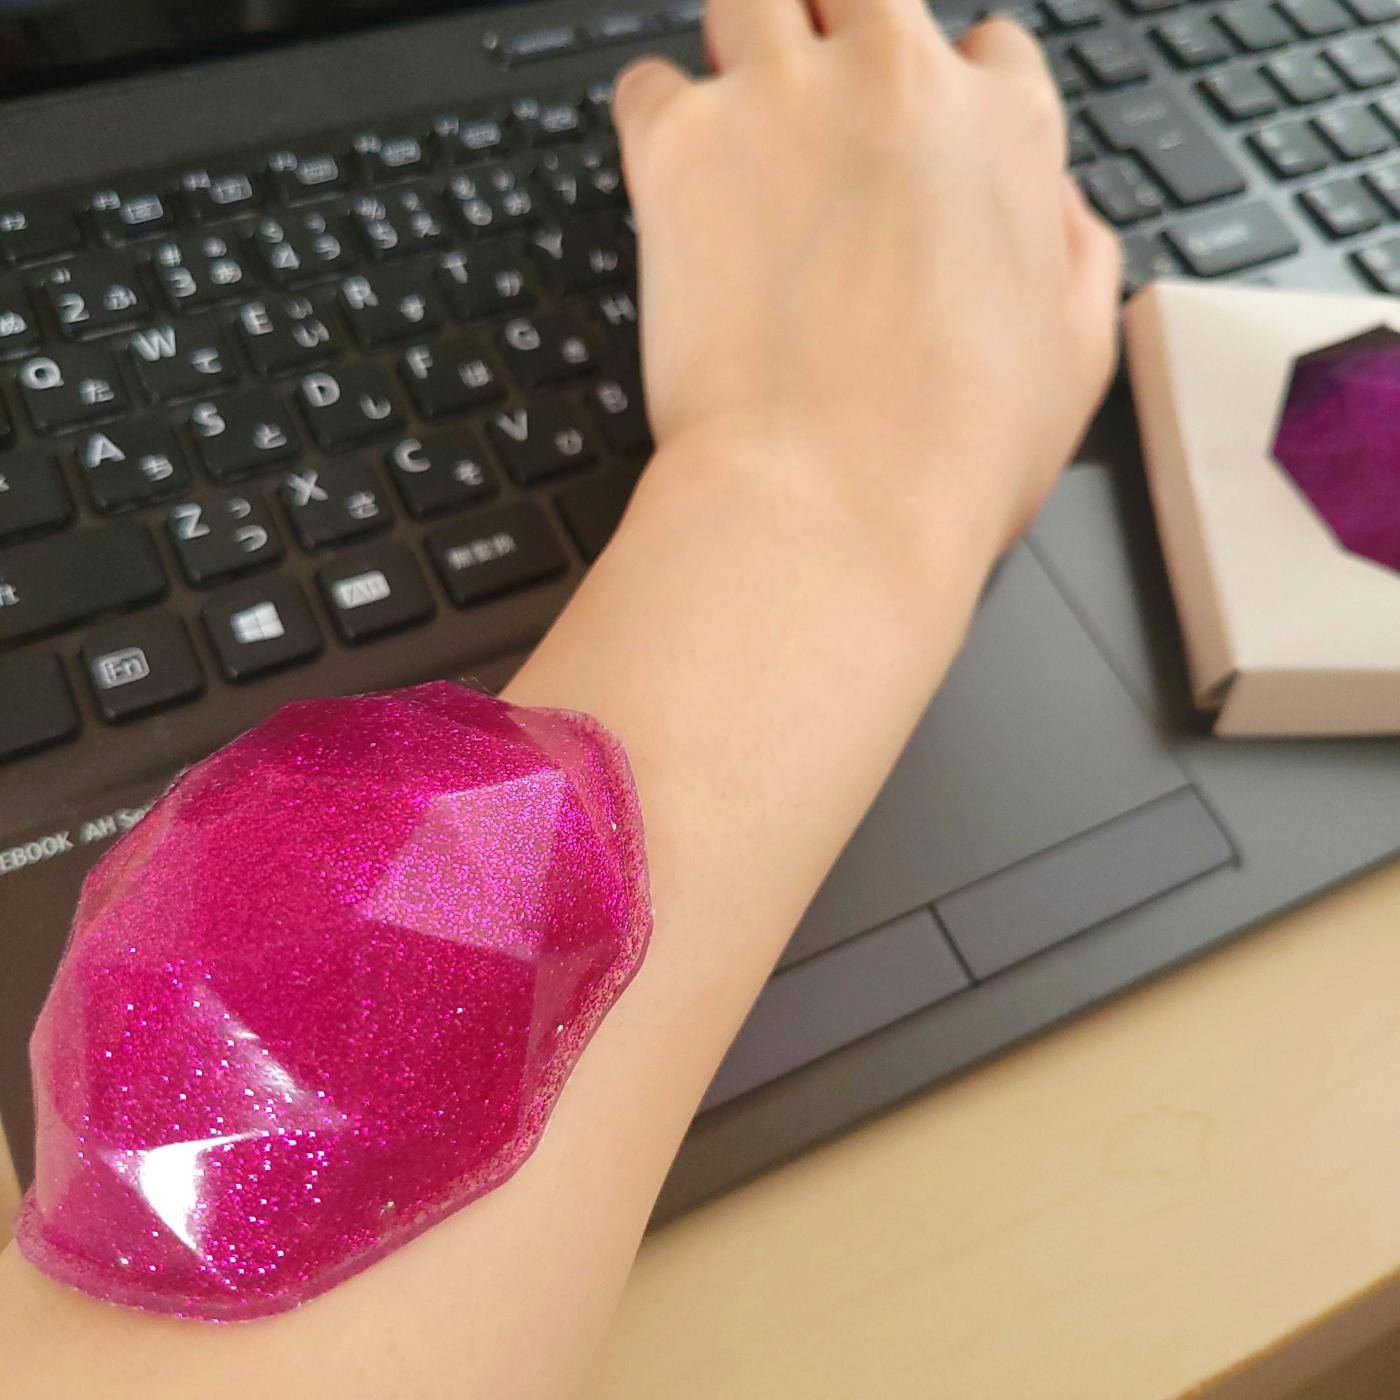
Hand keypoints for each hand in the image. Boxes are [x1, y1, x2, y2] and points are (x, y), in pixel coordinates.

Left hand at [613, 0, 1120, 562]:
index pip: (981, 56)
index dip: (938, 104)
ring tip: (731, 140)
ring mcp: (785, 100)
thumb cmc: (949, 460)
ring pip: (751, 0)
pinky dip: (651, 126)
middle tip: (804, 117)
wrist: (835, 506)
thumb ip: (1075, 255)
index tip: (902, 152)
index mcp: (1003, 132)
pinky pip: (646, 85)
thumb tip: (1055, 207)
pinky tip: (669, 190)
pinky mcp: (682, 143)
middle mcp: (899, 84)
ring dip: (741, 57)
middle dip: (834, 40)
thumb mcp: (1076, 361)